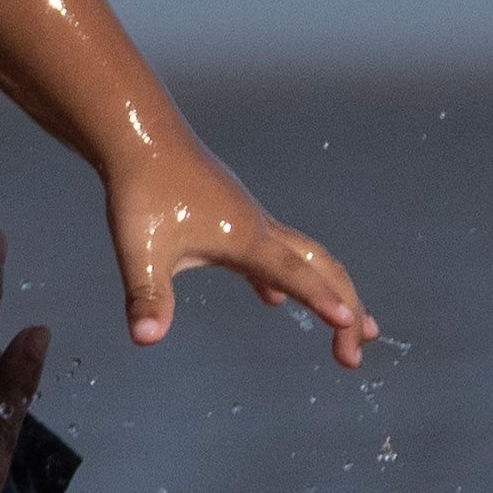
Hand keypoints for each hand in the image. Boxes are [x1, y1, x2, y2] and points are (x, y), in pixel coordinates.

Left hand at [105, 147, 368, 365]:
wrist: (139, 136)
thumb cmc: (141, 190)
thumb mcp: (138, 250)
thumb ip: (146, 296)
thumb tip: (146, 337)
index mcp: (245, 238)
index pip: (295, 274)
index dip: (322, 300)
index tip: (350, 326)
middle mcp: (259, 228)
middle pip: (320, 268)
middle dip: (345, 307)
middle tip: (354, 356)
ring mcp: (250, 220)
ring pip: (306, 257)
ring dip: (329, 290)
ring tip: (350, 325)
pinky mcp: (234, 217)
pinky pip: (273, 252)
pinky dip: (286, 277)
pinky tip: (275, 300)